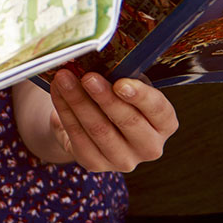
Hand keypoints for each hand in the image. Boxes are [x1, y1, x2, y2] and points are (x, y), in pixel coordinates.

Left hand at [31, 69, 176, 172]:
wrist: (93, 124)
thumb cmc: (116, 97)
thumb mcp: (127, 84)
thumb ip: (122, 75)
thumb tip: (99, 58)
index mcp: (164, 124)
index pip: (158, 110)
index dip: (140, 96)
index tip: (120, 83)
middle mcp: (150, 147)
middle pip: (128, 122)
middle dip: (104, 97)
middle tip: (87, 77)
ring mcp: (124, 160)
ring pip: (100, 130)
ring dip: (79, 102)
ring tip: (64, 79)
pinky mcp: (96, 164)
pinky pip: (78, 137)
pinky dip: (65, 112)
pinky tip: (58, 92)